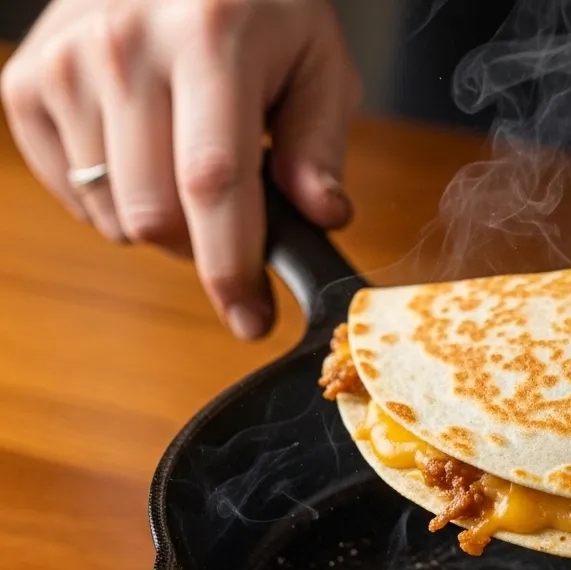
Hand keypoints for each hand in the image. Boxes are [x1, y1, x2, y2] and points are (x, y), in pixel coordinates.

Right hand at [1, 0, 360, 338]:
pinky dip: (117, 200)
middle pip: (154, 214)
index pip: (213, 181)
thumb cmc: (259, 11)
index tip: (250, 318)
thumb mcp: (319, 62)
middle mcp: (123, 47)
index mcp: (210, 39)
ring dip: (163, 223)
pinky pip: (74, 194)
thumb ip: (321, 145)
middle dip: (204, 251)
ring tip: (189, 165)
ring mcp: (65, 64)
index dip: (231, 265)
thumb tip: (322, 216)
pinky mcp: (25, 84)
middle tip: (236, 230)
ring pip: (113, 215)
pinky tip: (146, 154)